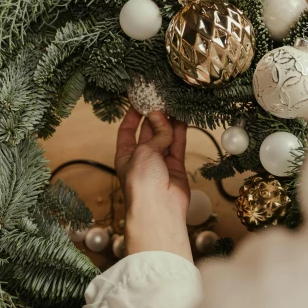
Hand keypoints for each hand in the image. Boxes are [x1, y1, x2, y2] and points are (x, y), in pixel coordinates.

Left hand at [115, 109, 192, 261]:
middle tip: (161, 98)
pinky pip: (178, 144)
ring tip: (173, 103)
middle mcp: (142, 157)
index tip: (140, 100)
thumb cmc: (142, 181)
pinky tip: (182, 117)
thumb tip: (161, 117)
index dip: (133, 115)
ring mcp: (160, 162)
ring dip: (168, 121)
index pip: (127, 130)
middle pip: (147, 132)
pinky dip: (180, 131)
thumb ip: (156, 134)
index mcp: (126, 155)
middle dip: (154, 116)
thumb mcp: (144, 151)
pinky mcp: (176, 166)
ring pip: (165, 137)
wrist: (159, 209)